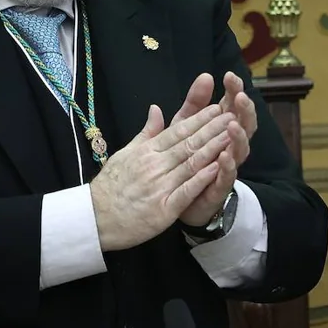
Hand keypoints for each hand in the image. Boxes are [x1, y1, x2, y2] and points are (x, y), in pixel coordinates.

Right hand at [89, 103, 236, 250]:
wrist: (94, 219)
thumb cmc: (111, 187)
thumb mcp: (126, 153)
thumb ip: (146, 133)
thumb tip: (156, 108)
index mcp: (146, 151)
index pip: (177, 131)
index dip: (199, 120)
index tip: (217, 108)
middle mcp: (154, 165)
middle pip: (188, 144)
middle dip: (212, 129)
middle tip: (233, 115)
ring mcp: (160, 186)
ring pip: (191, 163)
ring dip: (213, 148)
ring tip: (232, 135)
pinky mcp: (163, 208)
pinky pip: (186, 190)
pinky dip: (202, 178)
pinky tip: (217, 167)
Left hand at [172, 72, 253, 227]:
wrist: (183, 199)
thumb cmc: (187, 158)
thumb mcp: (186, 127)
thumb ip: (195, 103)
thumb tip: (205, 75)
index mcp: (222, 128)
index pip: (233, 105)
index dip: (234, 91)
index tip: (230, 76)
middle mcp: (231, 145)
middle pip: (244, 124)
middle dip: (244, 110)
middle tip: (241, 96)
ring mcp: (228, 165)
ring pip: (241, 149)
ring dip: (239, 137)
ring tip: (233, 124)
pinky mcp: (220, 186)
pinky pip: (227, 176)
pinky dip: (227, 166)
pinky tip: (224, 156)